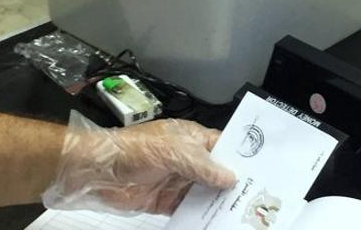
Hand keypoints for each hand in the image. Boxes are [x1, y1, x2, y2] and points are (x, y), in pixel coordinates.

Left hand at [43, 112, 236, 215]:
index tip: (261, 170)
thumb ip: (203, 166)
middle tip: (255, 198)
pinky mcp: (164, 202)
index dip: (240, 157)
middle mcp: (186, 159)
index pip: (222, 146)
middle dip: (232, 184)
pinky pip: (187, 210)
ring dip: (217, 204)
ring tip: (239, 215)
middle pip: (216, 173)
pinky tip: (212, 224)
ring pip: (204, 194)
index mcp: (191, 139)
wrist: (99, 171)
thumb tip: (230, 178)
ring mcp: (176, 181)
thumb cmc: (135, 149)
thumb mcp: (174, 152)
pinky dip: (198, 218)